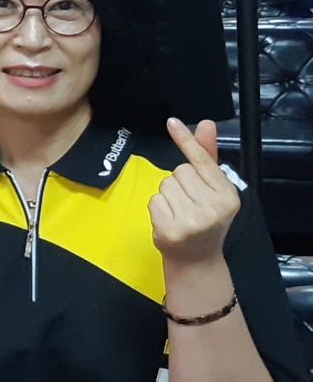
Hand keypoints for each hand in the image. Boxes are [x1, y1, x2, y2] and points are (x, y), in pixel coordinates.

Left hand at [149, 118, 239, 264]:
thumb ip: (208, 157)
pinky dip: (158, 208)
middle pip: (179, 171)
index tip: (172, 122)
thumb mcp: (214, 190)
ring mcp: (191, 220)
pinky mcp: (170, 229)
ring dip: (168, 195)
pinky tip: (170, 220)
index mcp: (227, 195)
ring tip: (180, 212)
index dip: (187, 140)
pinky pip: (154, 200)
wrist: (197, 259)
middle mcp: (213, 207)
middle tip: (189, 202)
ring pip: (165, 184)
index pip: (202, 161)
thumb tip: (206, 124)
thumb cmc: (205, 219)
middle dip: (180, 183)